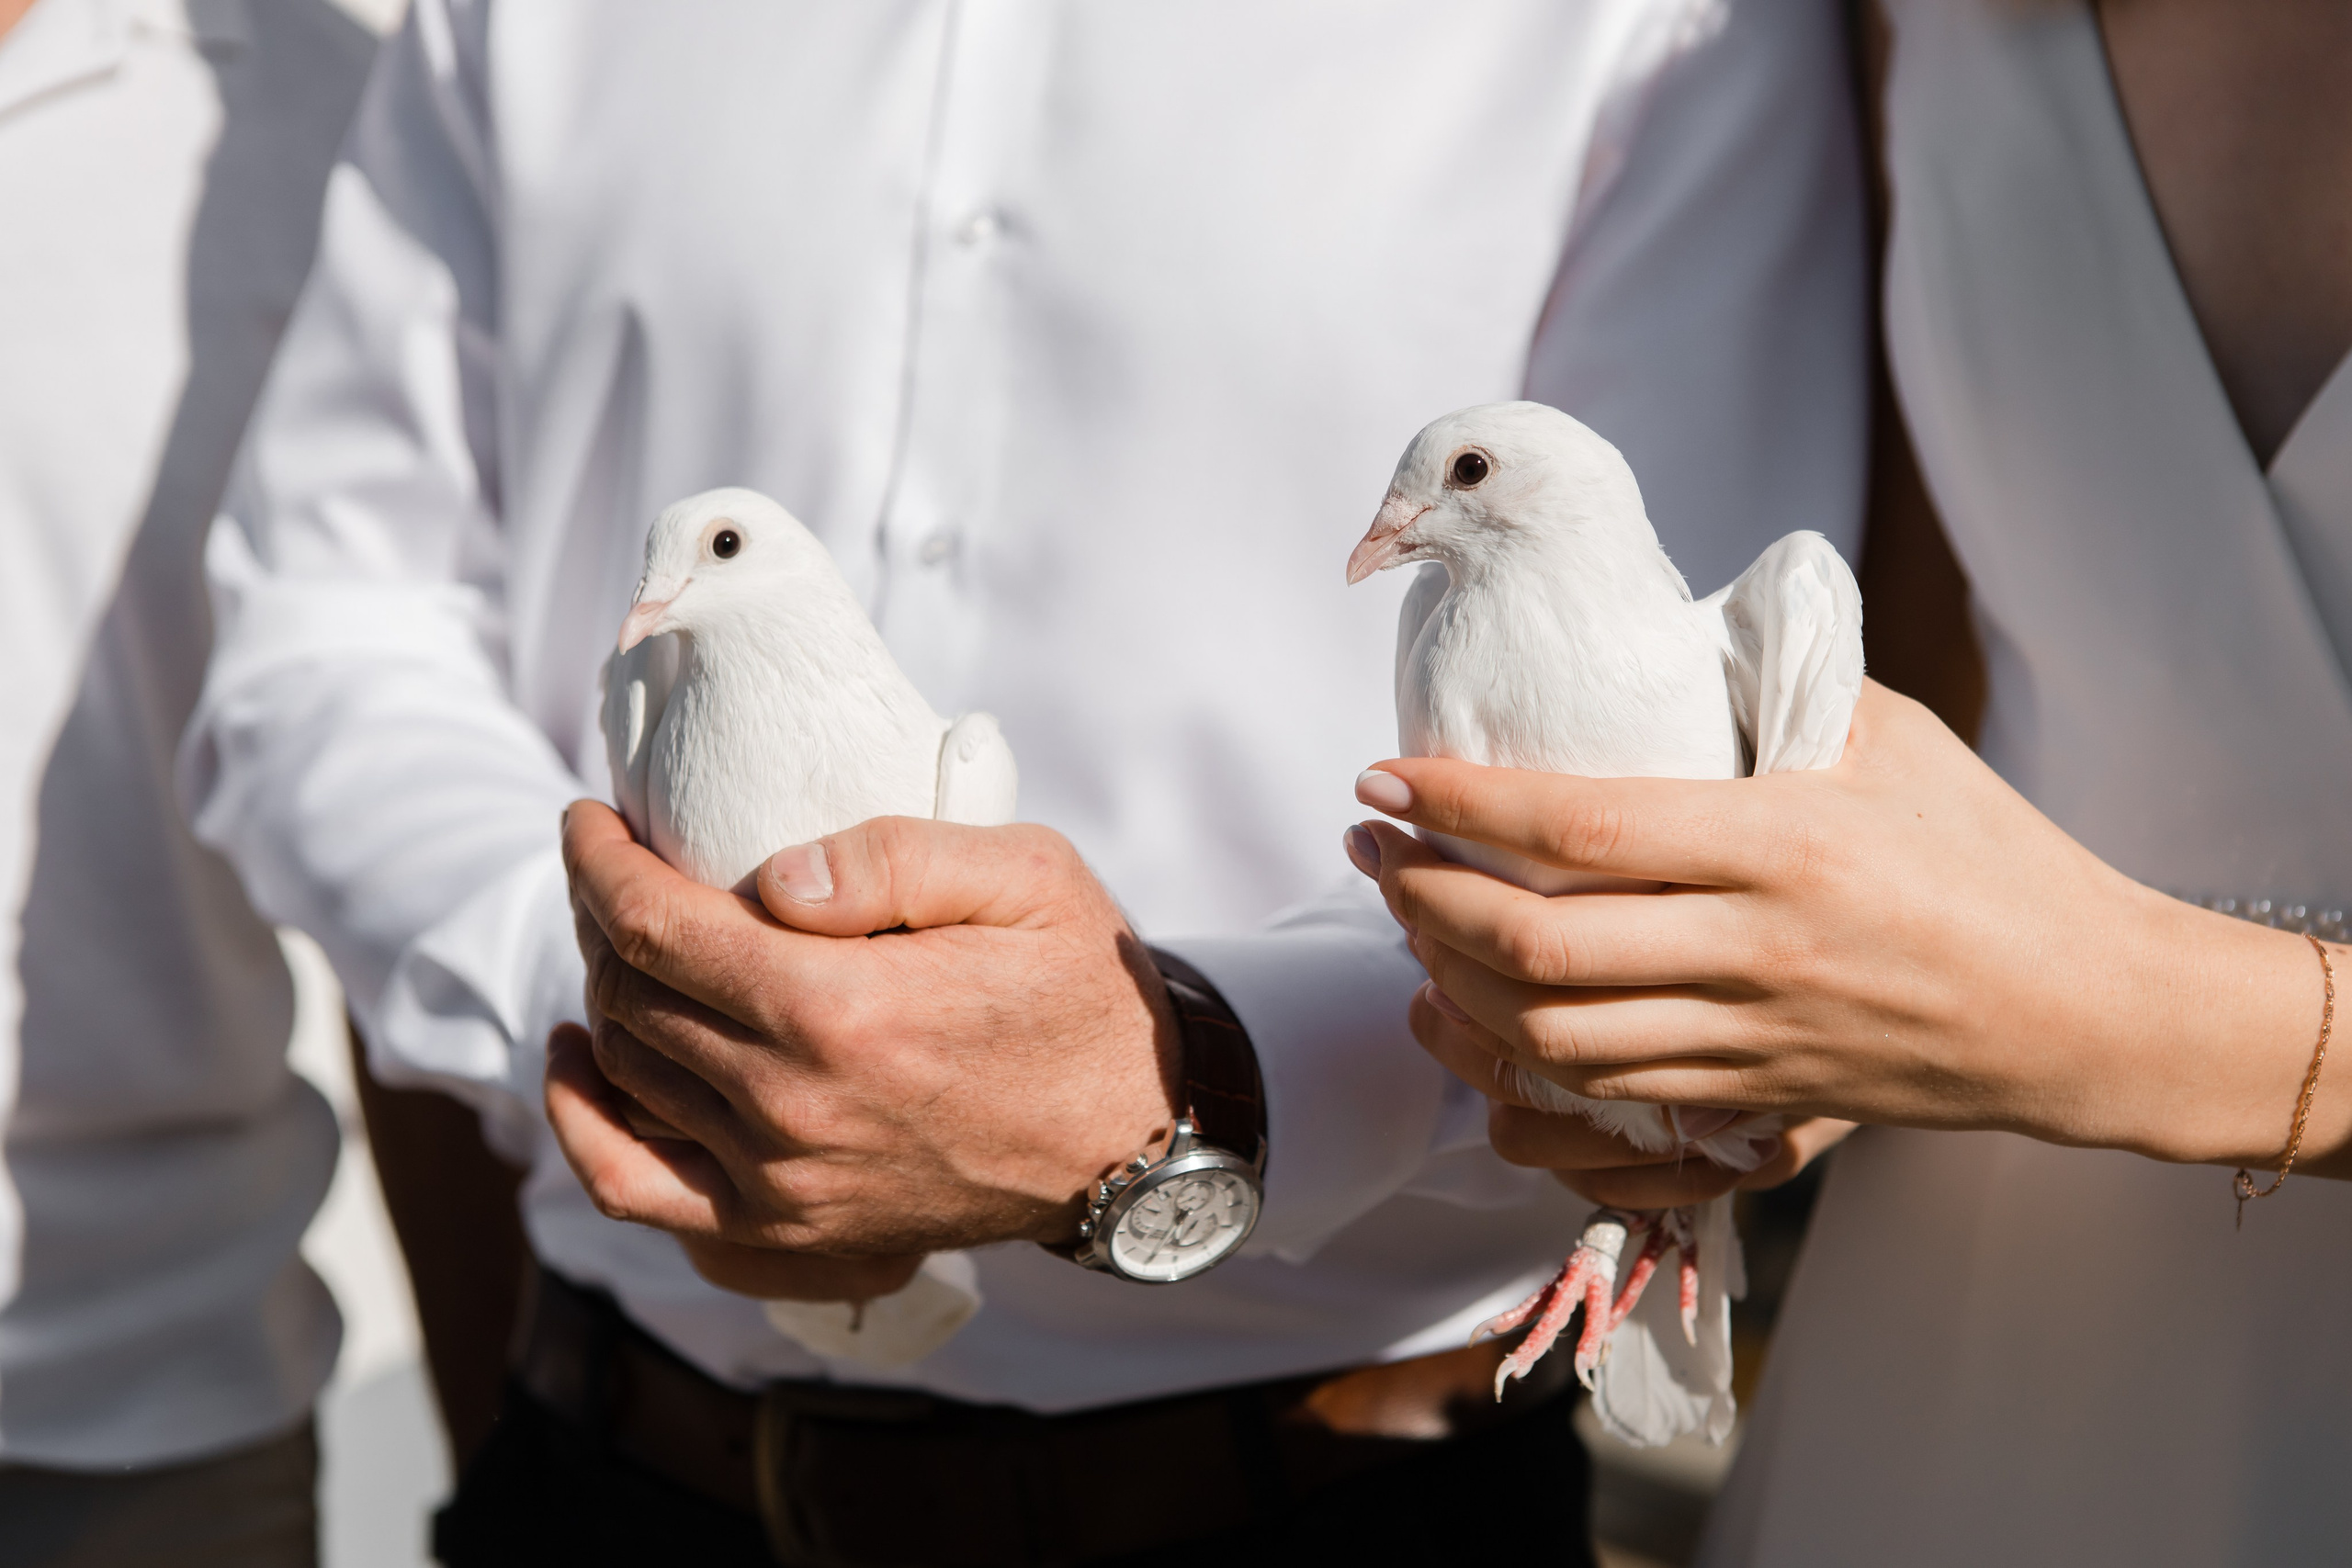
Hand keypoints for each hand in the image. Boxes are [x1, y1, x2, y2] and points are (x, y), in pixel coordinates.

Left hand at [544, 802, 1180, 1266]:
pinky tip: (579, 1058)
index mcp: (841, 1009)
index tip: (588, 818)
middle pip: (629, 992)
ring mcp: (782, 1179)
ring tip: (622, 934)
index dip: (598, 862)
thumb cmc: (1082, 987)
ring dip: (603, 989)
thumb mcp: (1027, 877)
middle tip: (616, 863)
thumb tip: (769, 879)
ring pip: (624, 1070)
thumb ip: (894, 856)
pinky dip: (583, 1123)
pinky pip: (635, 1185)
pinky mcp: (786, 1226)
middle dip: (600, 912)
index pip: (654, 926)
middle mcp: (793, 1104)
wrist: (1134, 1135)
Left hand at [1351, 682, 2351, 1175]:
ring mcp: (1750, 1039)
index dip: (1460, 804)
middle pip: (1536, 945)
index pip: (1578, 829)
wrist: (2082, 1008)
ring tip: (1404, 925)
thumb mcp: (1888, 736)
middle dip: (1421, 897)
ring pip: (1551, 1039)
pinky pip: (1601, 1105)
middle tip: (1369, 846)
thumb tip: (1654, 640)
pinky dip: (1511, 1068)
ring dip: (1450, 985)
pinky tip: (1468, 1020)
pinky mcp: (1753, 1101)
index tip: (1382, 775)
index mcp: (1781, 843)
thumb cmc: (1985, 850)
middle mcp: (1755, 950)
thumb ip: (1770, 689)